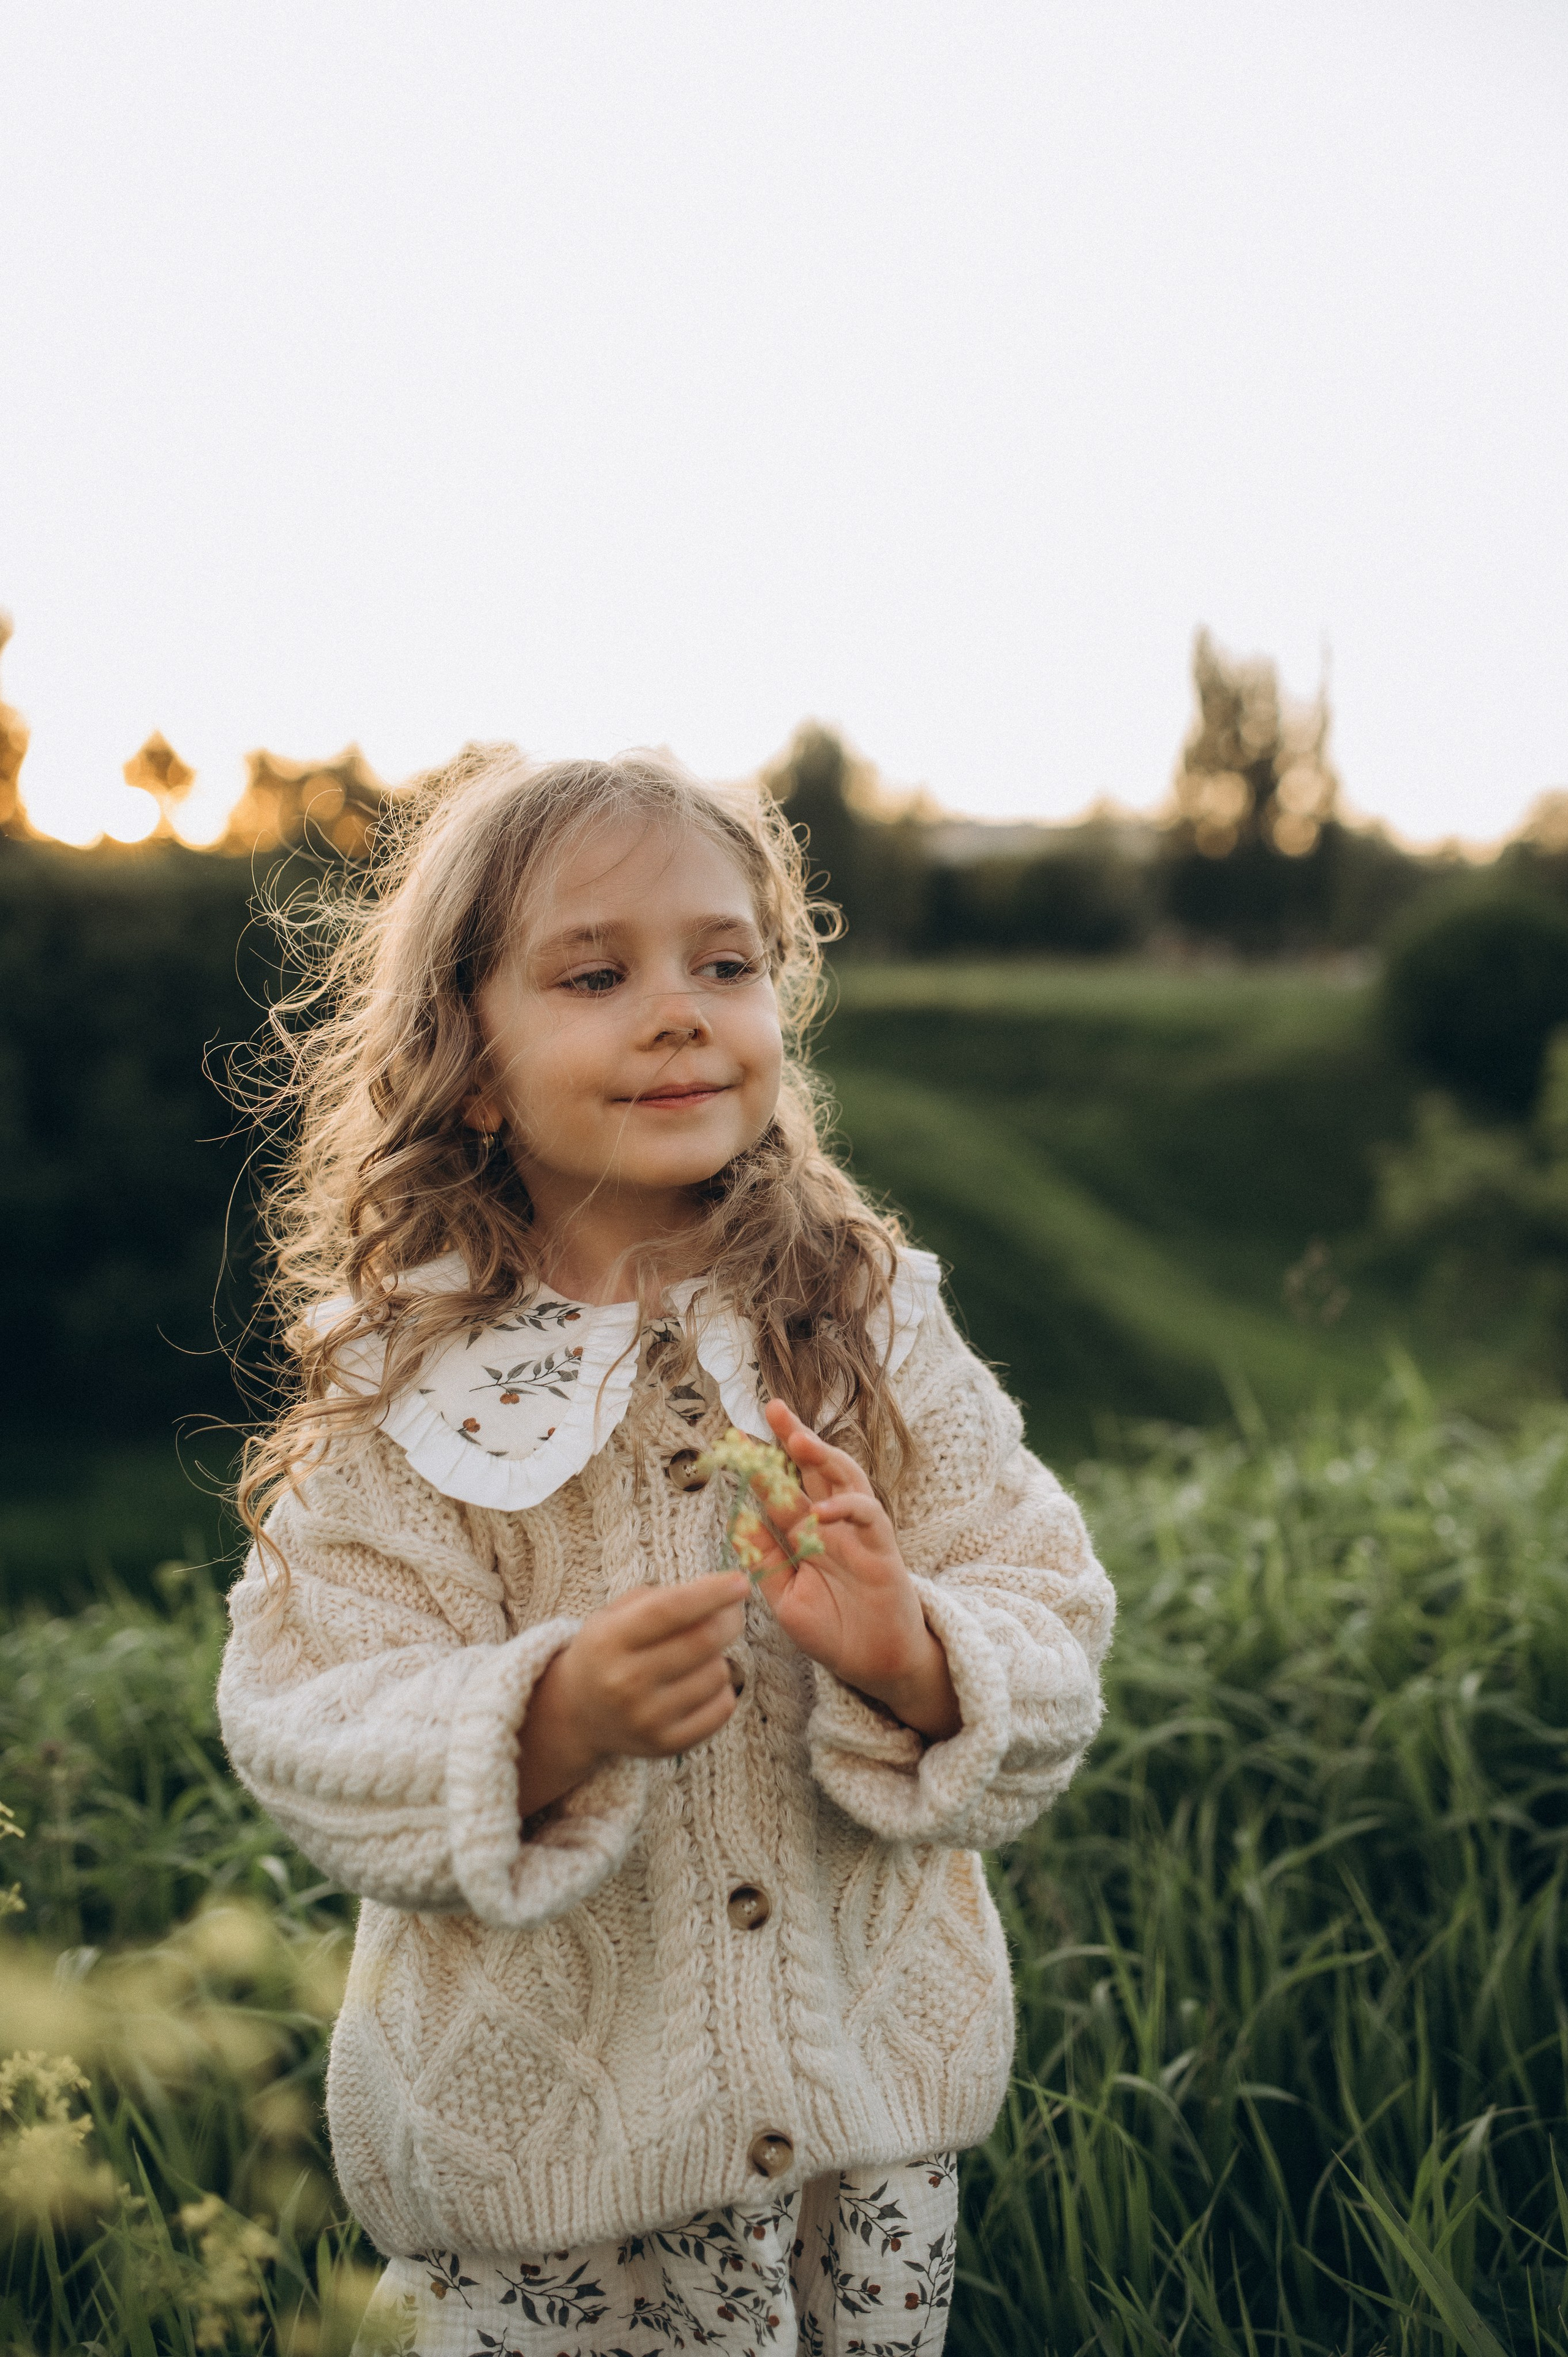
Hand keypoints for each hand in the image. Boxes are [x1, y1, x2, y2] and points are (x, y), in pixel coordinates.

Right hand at [517, 1571, 748, 1821]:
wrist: (578, 1714)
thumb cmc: (608, 1651)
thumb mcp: (616, 1615)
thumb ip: (662, 1597)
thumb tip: (720, 1591)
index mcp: (609, 1640)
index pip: (669, 1610)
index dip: (710, 1593)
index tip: (741, 1582)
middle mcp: (625, 1681)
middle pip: (702, 1641)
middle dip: (729, 1619)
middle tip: (733, 1611)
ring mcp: (647, 1718)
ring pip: (717, 1673)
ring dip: (720, 1657)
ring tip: (697, 1657)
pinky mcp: (667, 1744)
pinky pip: (723, 1708)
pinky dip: (722, 1689)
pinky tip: (701, 1684)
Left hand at [747, 1400, 961, 1741]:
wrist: (877, 1663)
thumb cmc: (834, 1629)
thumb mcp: (786, 1597)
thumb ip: (765, 1561)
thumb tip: (738, 1522)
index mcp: (806, 1532)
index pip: (781, 1488)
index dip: (761, 1464)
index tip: (734, 1440)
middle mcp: (831, 1523)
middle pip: (814, 1469)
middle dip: (795, 1436)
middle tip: (773, 1409)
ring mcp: (858, 1531)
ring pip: (845, 1479)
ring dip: (823, 1457)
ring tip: (798, 1439)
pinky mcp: (882, 1547)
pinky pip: (867, 1515)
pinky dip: (845, 1508)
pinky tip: (821, 1511)